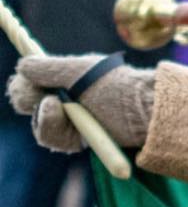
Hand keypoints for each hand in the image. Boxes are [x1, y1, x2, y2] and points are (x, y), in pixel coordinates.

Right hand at [7, 54, 155, 153]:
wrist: (145, 113)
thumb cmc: (117, 87)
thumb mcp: (81, 71)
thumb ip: (49, 68)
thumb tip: (22, 65)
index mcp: (66, 76)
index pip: (29, 82)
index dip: (24, 86)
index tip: (31, 87)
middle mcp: (66, 96)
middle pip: (28, 103)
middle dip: (33, 102)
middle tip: (53, 103)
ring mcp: (72, 118)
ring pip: (40, 125)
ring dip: (47, 121)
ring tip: (62, 111)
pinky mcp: (81, 138)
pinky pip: (57, 141)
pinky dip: (58, 136)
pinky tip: (74, 134)